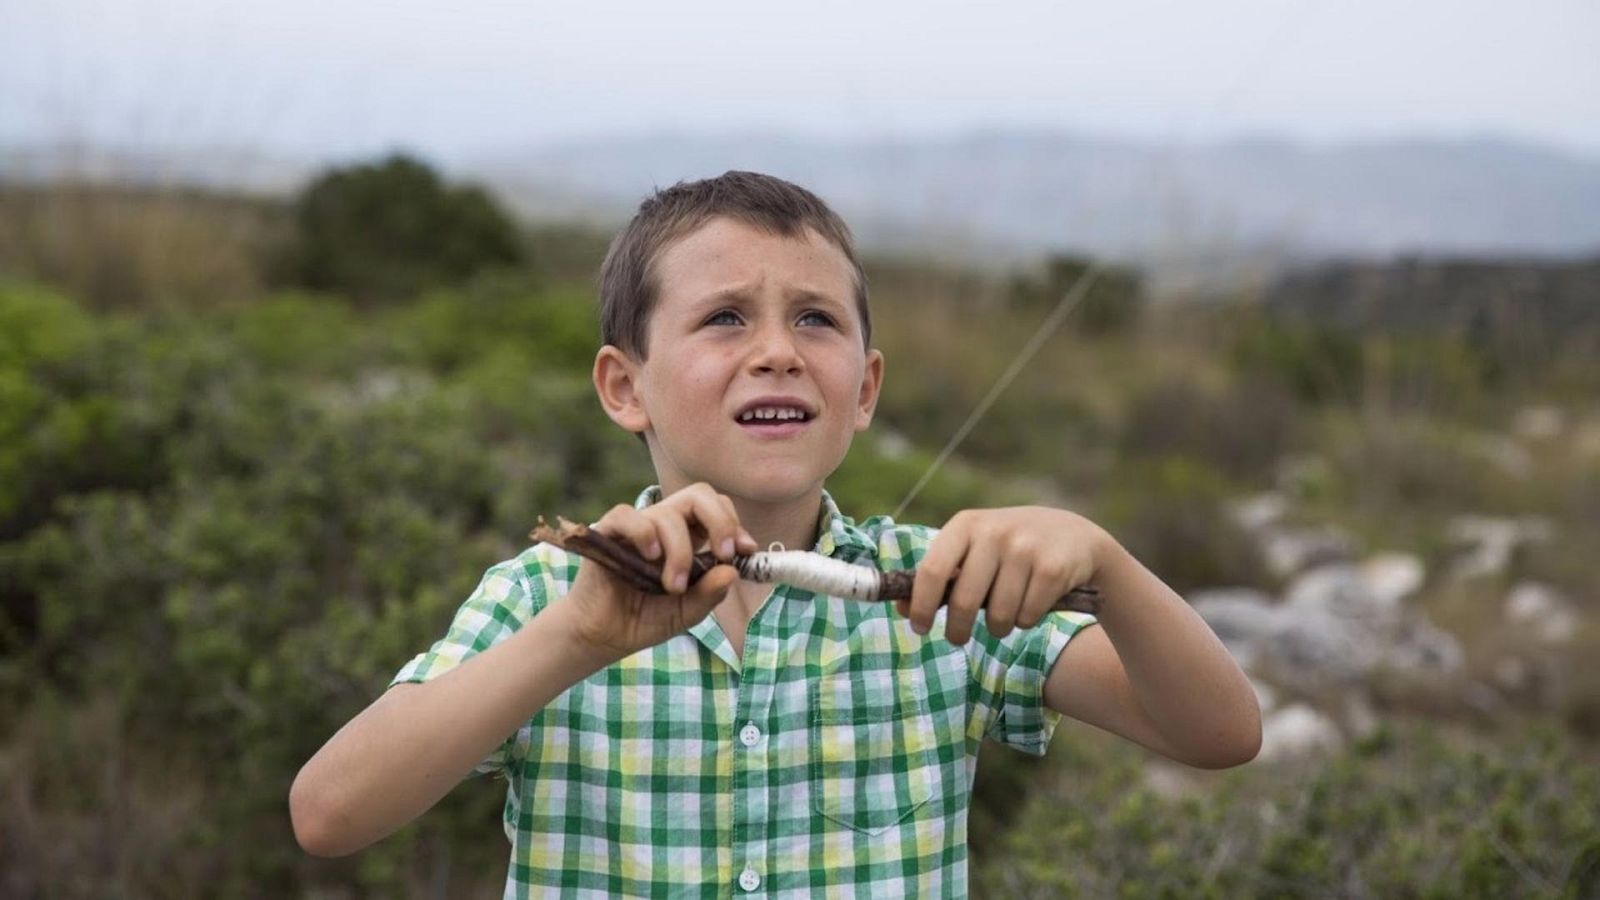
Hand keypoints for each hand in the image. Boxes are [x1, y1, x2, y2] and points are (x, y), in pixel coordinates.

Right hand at [560, 483, 758, 658]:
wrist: (602, 637)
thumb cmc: (644, 619)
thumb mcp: (686, 613)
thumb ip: (709, 594)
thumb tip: (732, 571)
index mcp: (688, 538)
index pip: (716, 508)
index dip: (734, 524)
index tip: (745, 550)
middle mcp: (664, 526)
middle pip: (699, 495)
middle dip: (720, 521)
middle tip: (724, 553)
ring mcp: (637, 527)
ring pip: (668, 513)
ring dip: (680, 550)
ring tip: (673, 587)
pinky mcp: (607, 534)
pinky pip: (626, 515)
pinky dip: (644, 533)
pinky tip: (651, 557)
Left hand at [896, 506, 1108, 644]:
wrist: (1073, 536)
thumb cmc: (1009, 548)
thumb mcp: (973, 548)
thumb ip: (940, 575)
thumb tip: (901, 608)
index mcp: (966, 524)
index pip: (932, 570)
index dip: (921, 604)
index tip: (919, 627)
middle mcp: (994, 532)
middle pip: (963, 601)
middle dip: (957, 629)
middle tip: (956, 638)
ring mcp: (1025, 549)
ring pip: (998, 615)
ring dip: (997, 627)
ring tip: (1003, 615)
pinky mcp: (1052, 568)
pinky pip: (1026, 617)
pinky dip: (1025, 621)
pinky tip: (1031, 604)